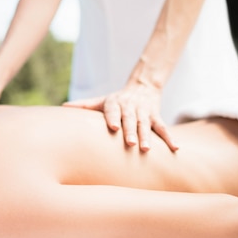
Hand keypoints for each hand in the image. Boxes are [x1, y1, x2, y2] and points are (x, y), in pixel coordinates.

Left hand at [63, 83, 177, 151]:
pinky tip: (175, 149)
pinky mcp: (156, 116)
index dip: (113, 118)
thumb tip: (62, 107)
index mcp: (114, 103)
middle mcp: (130, 107)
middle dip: (131, 131)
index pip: (113, 110)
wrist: (142, 87)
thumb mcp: (101, 100)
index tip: (113, 127)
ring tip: (147, 149)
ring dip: (148, 136)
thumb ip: (84, 105)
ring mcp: (144, 112)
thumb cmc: (116, 100)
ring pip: (146, 124)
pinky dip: (170, 138)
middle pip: (130, 119)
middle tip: (130, 143)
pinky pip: (164, 127)